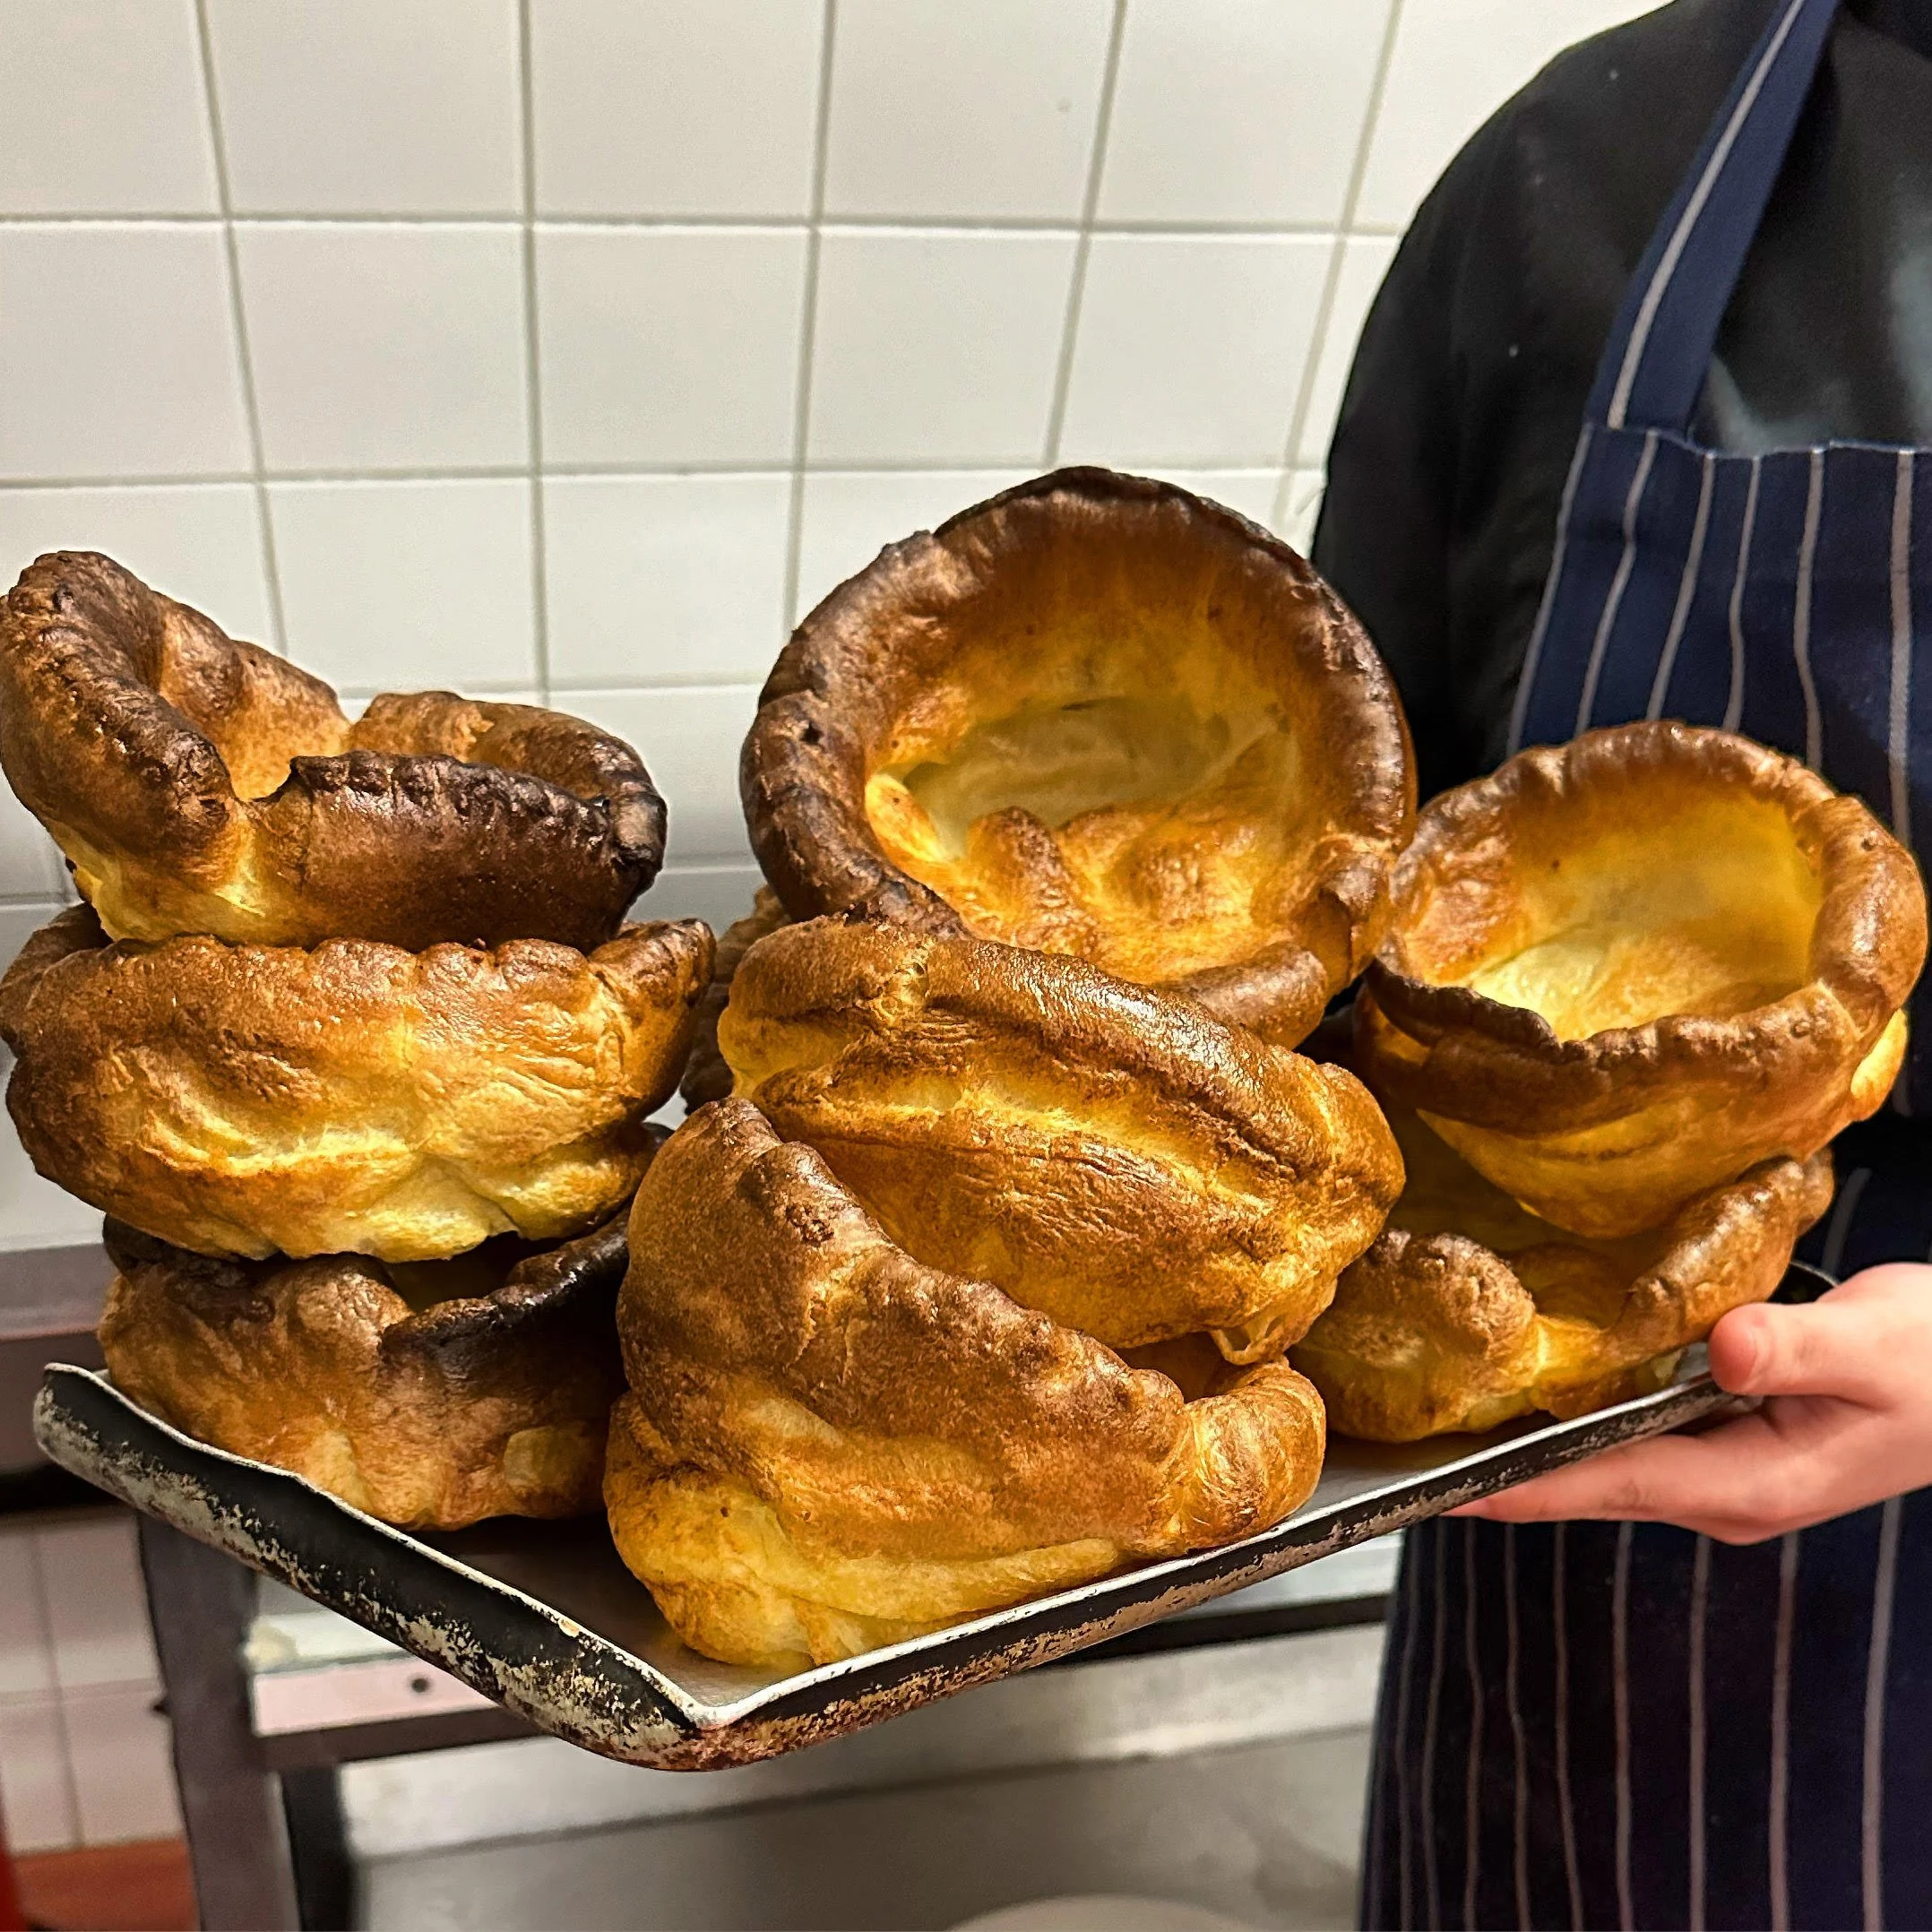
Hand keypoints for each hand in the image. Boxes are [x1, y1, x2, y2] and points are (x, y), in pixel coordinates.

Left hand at [1450, 1263, 1931, 1541]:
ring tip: (1442, 1416)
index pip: (1609, 1485)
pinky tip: (1533, 1385)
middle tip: (1408, 1449)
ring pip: (1607, 1460)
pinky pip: (1635, 1434)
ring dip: (1534, 1443)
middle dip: (1503, 1470)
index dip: (1524, 1487)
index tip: (1444, 1489)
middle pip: (1589, 1482)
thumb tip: (1727, 1347)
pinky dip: (1579, 1417)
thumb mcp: (1874, 1346)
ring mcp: (1724, 1469)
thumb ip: (1799, 1349)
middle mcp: (1725, 1489)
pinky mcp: (1727, 1437)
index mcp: (1748, 1484)